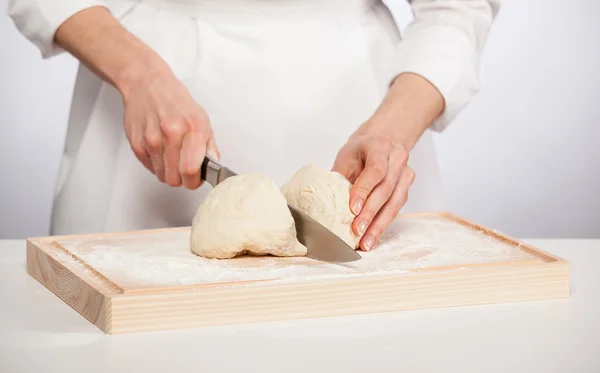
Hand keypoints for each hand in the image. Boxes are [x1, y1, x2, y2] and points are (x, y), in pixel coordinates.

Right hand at [121, 68, 218, 188]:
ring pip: (162, 176)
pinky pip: (149, 168)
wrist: (147, 84)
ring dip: (168, 171)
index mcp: (193, 128)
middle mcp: (172, 133)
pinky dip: (156, 164)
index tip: (195, 179)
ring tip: (171, 155)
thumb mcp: (202, 119)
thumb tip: (213, 168)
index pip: (191, 170)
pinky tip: (159, 149)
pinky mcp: (136, 142)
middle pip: (175, 178)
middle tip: (183, 168)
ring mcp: (152, 138)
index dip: (194, 181)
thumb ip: (209, 146)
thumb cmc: (176, 102)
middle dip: (181, 178)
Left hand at [332, 128, 414, 251]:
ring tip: (366, 241)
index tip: (353, 208)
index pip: (375, 170)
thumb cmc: (361, 149)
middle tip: (357, 231)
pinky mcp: (407, 186)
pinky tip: (373, 236)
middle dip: (370, 213)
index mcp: (379, 146)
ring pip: (394, 202)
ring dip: (379, 224)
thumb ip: (340, 177)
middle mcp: (397, 158)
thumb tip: (326, 204)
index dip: (364, 190)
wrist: (383, 138)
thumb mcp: (346, 156)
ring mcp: (405, 172)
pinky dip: (383, 223)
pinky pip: (397, 207)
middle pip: (385, 189)